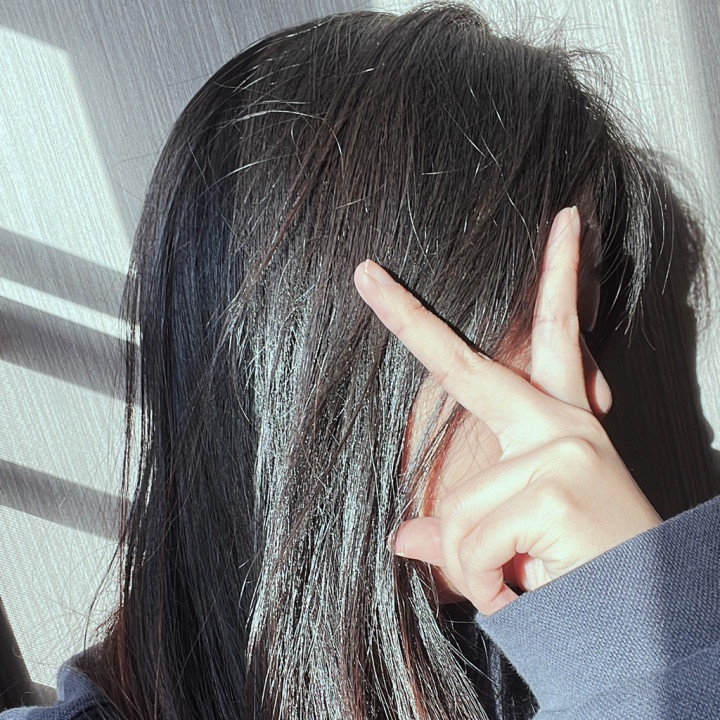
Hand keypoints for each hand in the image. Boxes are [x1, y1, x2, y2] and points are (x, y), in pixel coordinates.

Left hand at [353, 206, 661, 615]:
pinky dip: (481, 585)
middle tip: (363, 272)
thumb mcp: (520, 536)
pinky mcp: (553, 487)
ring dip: (469, 565)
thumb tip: (403, 535)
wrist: (648, 627)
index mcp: (561, 422)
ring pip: (456, 507)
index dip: (559, 275)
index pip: (559, 333)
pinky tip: (521, 590)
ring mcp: (559, 448)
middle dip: (408, 316)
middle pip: (467, 366)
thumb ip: (462, 524)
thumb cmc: (583, 568)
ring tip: (513, 582)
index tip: (561, 222)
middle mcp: (562, 422)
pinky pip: (470, 541)